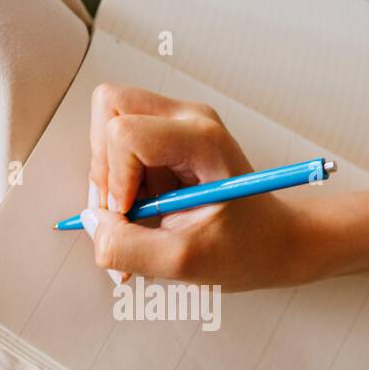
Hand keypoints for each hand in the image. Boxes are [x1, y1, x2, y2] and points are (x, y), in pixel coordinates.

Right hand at [84, 83, 317, 289]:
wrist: (277, 242)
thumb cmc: (246, 248)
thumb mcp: (185, 262)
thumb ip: (128, 248)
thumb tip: (91, 224)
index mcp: (201, 138)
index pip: (124, 133)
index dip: (114, 180)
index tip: (131, 216)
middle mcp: (187, 117)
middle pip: (108, 107)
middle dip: (103, 167)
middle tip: (126, 212)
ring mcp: (177, 123)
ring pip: (107, 126)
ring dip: (110, 179)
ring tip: (141, 218)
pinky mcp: (167, 138)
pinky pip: (119, 147)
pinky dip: (119, 185)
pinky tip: (145, 215)